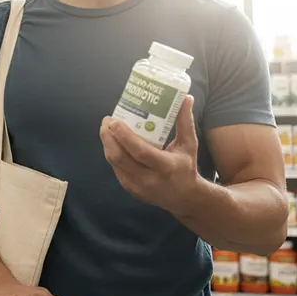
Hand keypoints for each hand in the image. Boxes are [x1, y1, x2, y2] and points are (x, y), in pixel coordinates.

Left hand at [100, 94, 200, 213]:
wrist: (185, 198)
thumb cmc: (186, 166)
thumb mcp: (189, 144)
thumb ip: (184, 122)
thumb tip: (186, 98)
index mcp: (166, 166)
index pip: (139, 151)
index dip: (124, 136)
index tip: (114, 121)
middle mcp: (150, 179)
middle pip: (120, 157)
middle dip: (108, 137)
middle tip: (107, 121)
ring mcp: (138, 187)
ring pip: (114, 163)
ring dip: (107, 144)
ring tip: (107, 129)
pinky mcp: (131, 191)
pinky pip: (116, 170)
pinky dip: (112, 154)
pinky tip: (112, 143)